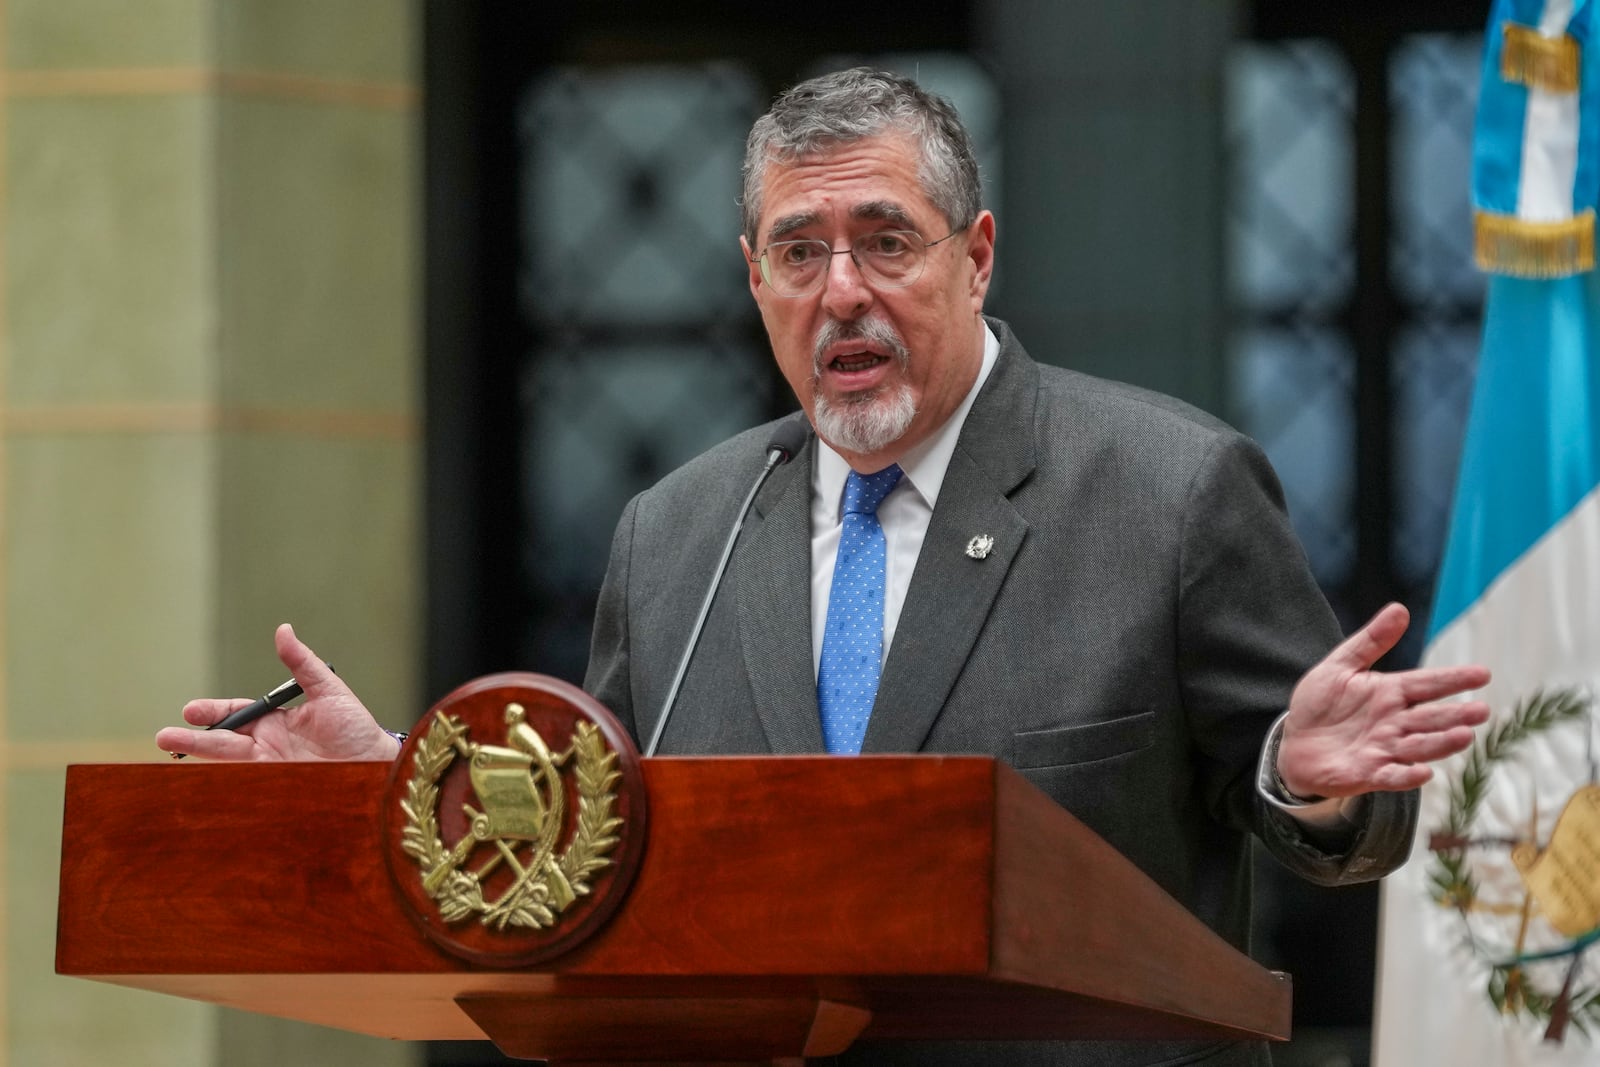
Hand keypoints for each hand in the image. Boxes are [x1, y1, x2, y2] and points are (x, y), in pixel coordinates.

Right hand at [155, 623, 399, 761]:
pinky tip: (205, 776)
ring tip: (172, 750)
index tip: (191, 711)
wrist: (377, 765)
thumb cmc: (357, 728)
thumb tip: (283, 630)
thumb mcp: (330, 689)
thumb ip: (303, 663)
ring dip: (202, 755)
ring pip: (230, 761)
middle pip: (225, 741)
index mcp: (277, 722)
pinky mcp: (279, 786)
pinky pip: (247, 783)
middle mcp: (269, 746)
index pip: (238, 716)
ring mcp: (272, 768)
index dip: (214, 713)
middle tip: (165, 737)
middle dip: (195, 739)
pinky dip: (226, 779)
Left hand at [1278, 602, 1490, 797]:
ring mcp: (1384, 749)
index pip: (1427, 684)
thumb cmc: (1321, 704)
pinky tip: (1423, 773)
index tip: (1483, 673)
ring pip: (1419, 746)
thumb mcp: (1340, 666)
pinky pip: (1391, 776)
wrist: (1295, 744)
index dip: (1454, 680)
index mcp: (1391, 693)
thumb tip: (1399, 608)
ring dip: (1441, 743)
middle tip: (1481, 711)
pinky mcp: (1368, 774)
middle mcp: (1395, 722)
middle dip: (1456, 715)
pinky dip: (1406, 775)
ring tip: (1465, 735)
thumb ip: (1370, 641)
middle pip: (1431, 718)